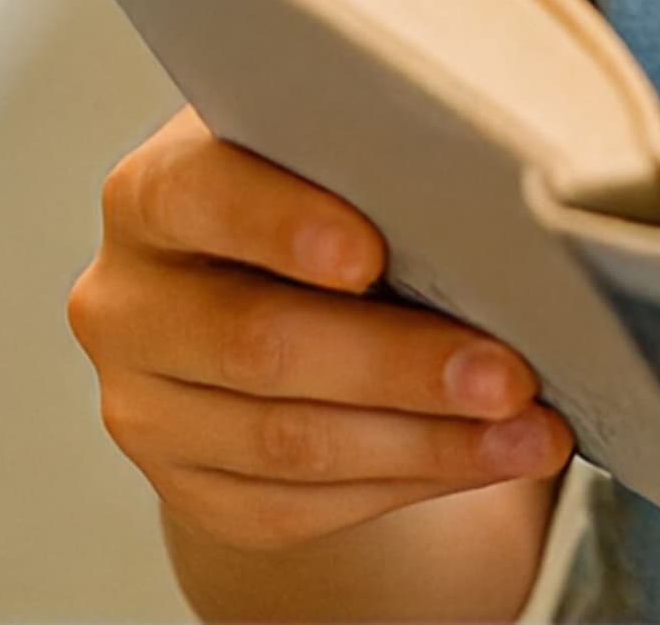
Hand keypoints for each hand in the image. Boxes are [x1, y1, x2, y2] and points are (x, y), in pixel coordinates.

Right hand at [70, 106, 571, 553]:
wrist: (276, 293)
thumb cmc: (327, 196)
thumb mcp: (328, 153)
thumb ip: (373, 156)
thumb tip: (496, 194)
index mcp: (151, 194)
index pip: (198, 197)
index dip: (280, 225)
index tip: (370, 255)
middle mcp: (128, 305)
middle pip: (256, 344)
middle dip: (396, 364)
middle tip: (510, 374)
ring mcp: (147, 410)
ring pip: (287, 443)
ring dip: (427, 441)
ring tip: (531, 431)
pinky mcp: (191, 490)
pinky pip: (298, 506)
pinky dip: (410, 481)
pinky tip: (488, 458)